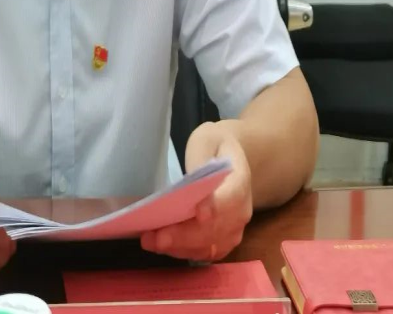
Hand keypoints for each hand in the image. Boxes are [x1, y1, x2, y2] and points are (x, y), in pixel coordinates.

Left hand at [141, 121, 252, 261]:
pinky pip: (205, 253)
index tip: (198, 213)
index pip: (230, 198)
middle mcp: (241, 211)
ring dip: (179, 247)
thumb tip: (190, 182)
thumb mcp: (207, 139)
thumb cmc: (214, 146)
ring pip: (208, 246)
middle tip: (157, 237)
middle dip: (185, 235)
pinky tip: (161, 245)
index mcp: (239, 180)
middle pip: (215, 229)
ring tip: (150, 241)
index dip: (215, 207)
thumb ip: (200, 159)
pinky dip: (183, 252)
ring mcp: (234, 230)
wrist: (229, 158)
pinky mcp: (222, 241)